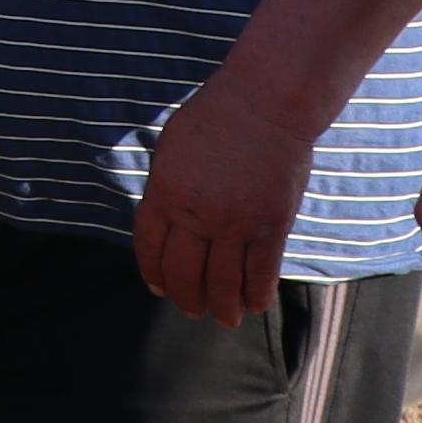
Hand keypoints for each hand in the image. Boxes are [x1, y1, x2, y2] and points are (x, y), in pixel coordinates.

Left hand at [134, 74, 330, 329]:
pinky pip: (261, 271)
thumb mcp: (172, 150)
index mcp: (164, 193)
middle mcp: (195, 214)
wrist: (265, 103)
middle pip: (184, 273)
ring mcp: (234, 222)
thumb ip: (167, 188)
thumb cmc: (216, 118)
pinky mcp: (270, 224)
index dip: (153, 273)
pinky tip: (256, 304)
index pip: (150, 247)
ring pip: (223, 282)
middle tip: (192, 311)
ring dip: (222, 307)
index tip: (158, 289)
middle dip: (187, 298)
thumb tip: (166, 221)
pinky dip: (257, 293)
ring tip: (225, 319)